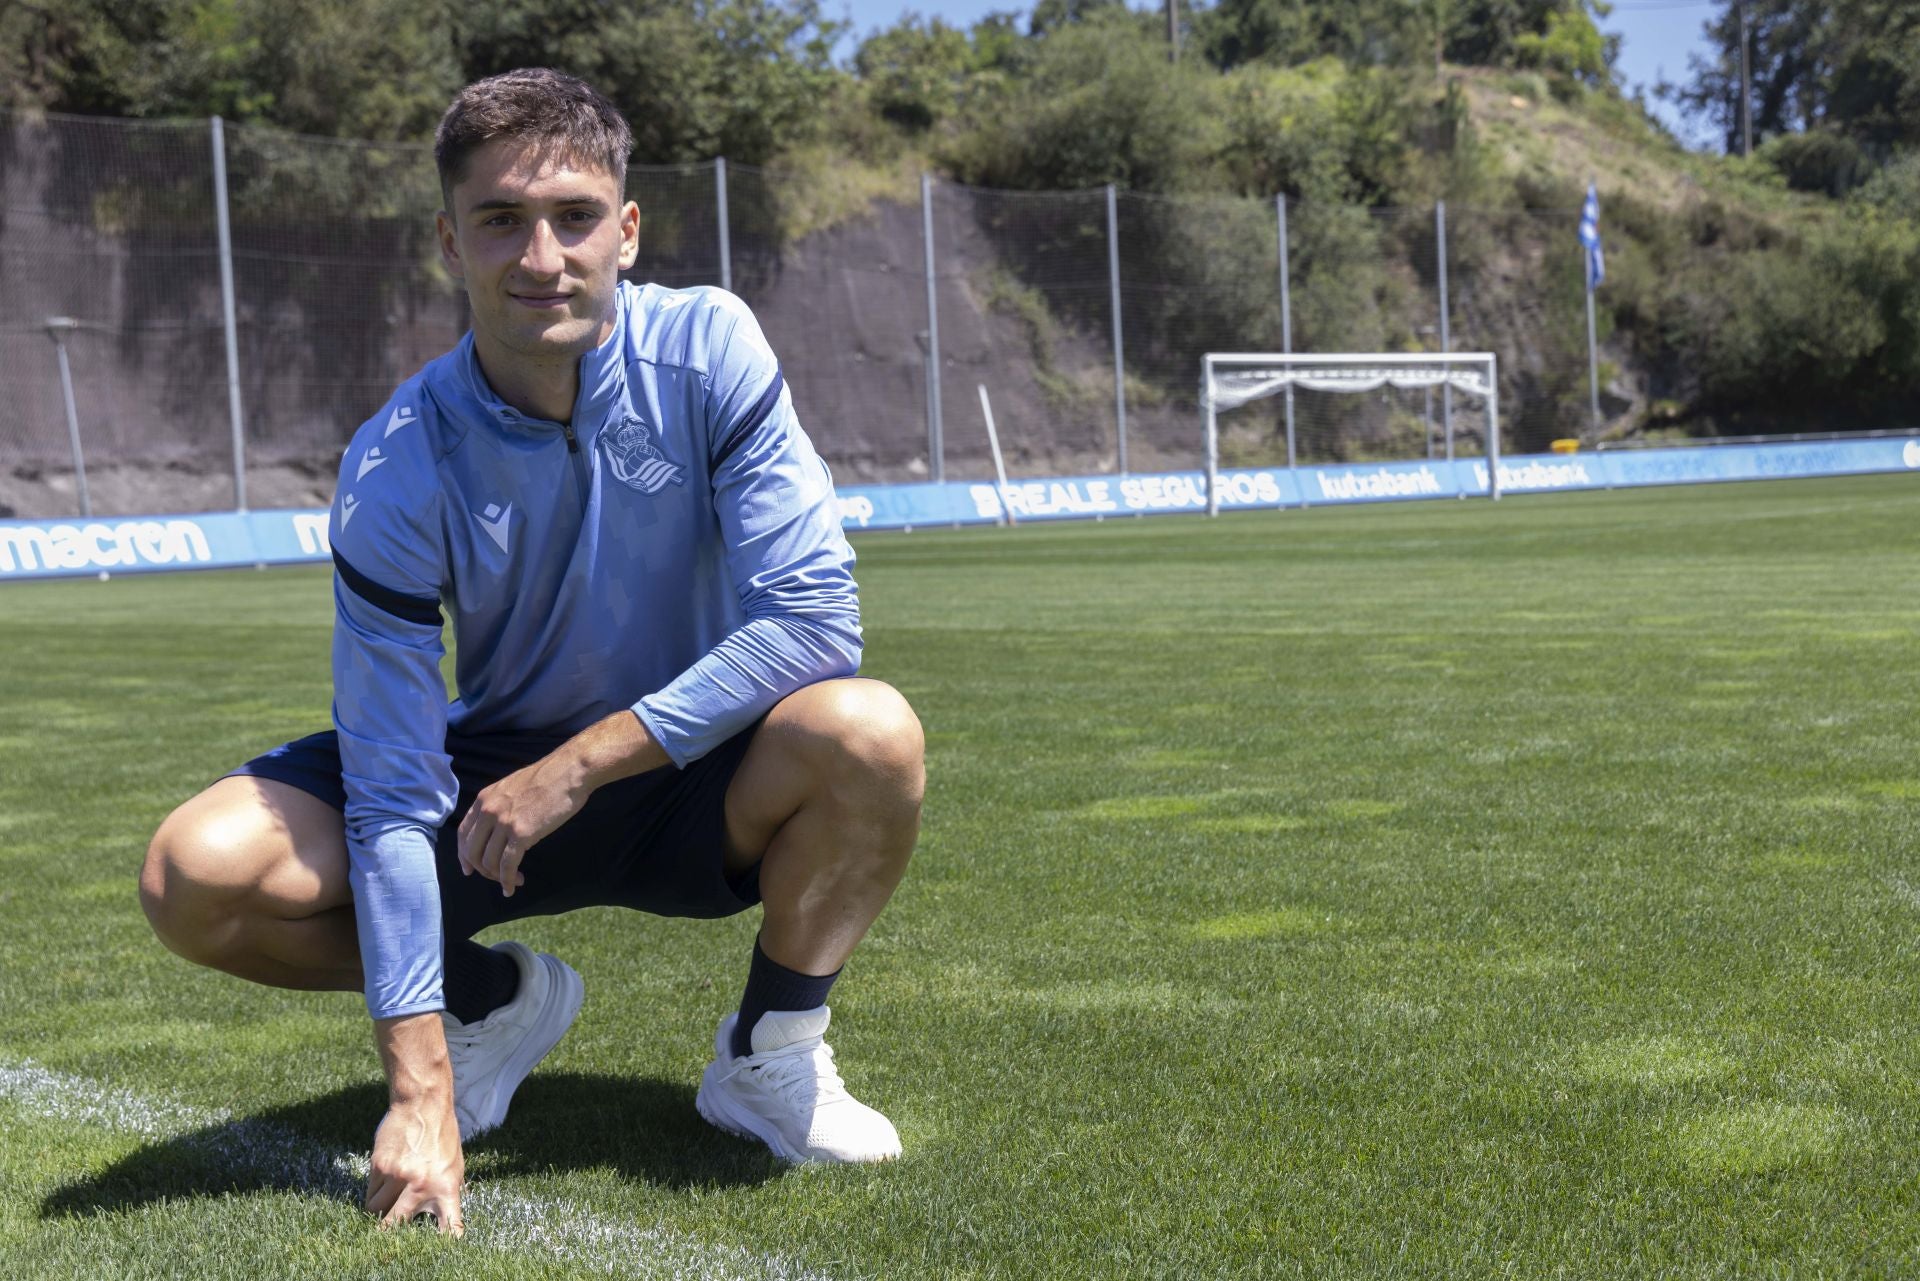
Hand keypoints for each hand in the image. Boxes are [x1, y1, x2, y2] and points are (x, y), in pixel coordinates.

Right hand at [366, 1093, 464, 1235]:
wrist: (423, 1103)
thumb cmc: (443, 1136)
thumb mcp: (454, 1165)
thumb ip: (445, 1191)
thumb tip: (441, 1217)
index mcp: (447, 1188)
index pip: (449, 1227)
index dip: (445, 1246)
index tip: (440, 1258)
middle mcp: (422, 1186)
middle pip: (395, 1226)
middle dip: (387, 1237)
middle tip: (385, 1241)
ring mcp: (398, 1177)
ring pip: (375, 1211)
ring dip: (376, 1213)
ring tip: (383, 1205)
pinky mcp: (379, 1166)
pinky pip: (370, 1192)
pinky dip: (373, 1193)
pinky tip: (382, 1182)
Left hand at [456, 755, 584, 896]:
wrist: (569, 771)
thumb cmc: (548, 778)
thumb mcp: (512, 787)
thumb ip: (500, 805)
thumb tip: (500, 826)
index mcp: (484, 798)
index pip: (463, 833)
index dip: (463, 855)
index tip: (469, 869)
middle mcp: (488, 811)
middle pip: (473, 851)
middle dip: (482, 870)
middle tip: (495, 877)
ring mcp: (504, 822)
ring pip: (489, 861)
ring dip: (498, 877)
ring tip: (513, 881)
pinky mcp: (521, 834)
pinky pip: (508, 864)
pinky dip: (508, 880)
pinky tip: (514, 886)